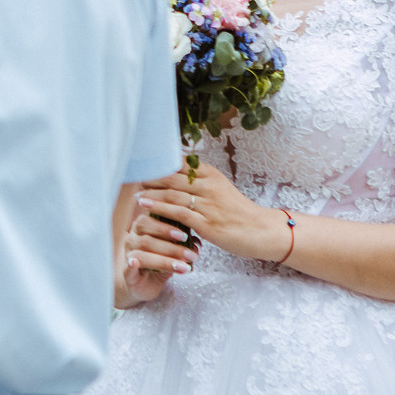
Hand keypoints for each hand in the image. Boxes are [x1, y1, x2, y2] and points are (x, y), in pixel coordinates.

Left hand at [135, 166, 290, 263]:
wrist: (261, 231)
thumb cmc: (237, 212)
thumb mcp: (219, 189)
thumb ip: (199, 181)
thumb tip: (174, 172)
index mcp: (212, 174)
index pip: (180, 163)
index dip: (159, 163)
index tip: (141, 163)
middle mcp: (209, 186)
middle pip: (172, 176)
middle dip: (151, 177)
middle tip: (132, 179)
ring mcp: (209, 204)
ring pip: (173, 193)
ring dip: (152, 193)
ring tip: (136, 193)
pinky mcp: (207, 223)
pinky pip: (179, 213)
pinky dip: (160, 208)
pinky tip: (146, 207)